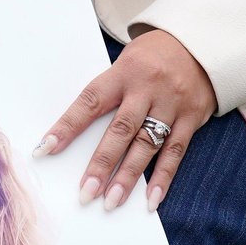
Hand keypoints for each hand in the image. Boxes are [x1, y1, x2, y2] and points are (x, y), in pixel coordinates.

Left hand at [34, 30, 216, 211]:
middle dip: (101, 164)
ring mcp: (171, 104)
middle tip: (85, 193)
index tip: (45, 149)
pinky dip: (163, 178)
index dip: (67, 126)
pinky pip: (176, 152)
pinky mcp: (192, 118)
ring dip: (128, 177)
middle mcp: (146, 89)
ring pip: (146, 145)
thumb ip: (108, 92)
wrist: (200, 43)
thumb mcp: (125, 62)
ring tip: (111, 202)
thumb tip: (76, 129)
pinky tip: (151, 200)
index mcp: (123, 72)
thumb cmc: (152, 55)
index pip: (89, 102)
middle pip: (120, 130)